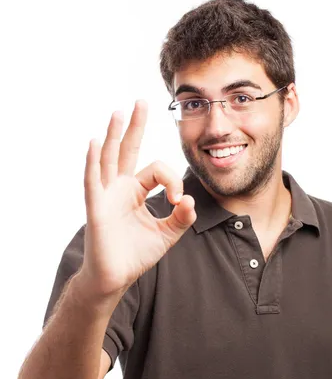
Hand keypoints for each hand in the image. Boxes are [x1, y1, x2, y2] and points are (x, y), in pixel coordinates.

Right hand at [79, 99, 196, 299]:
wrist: (116, 277)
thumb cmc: (136, 255)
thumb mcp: (167, 234)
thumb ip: (181, 217)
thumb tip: (190, 200)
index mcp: (136, 192)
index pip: (157, 171)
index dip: (173, 181)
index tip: (180, 202)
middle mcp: (120, 188)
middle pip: (128, 150)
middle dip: (135, 126)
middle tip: (142, 101)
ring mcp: (106, 195)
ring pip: (110, 159)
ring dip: (114, 136)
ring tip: (118, 113)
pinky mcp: (96, 208)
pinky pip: (94, 181)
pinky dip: (94, 163)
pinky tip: (95, 143)